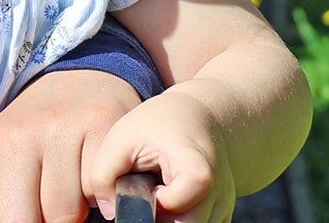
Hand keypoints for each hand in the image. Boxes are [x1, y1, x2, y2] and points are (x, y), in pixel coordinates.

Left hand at [0, 69, 141, 222]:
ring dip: (72, 212)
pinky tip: (90, 175)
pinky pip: (98, 189)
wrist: (80, 79)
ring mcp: (58, 128)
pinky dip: (99, 194)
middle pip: (19, 222)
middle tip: (45, 211)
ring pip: (64, 213)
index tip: (18, 218)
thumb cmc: (35, 136)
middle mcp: (16, 135)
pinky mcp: (98, 123)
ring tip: (69, 187)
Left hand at [83, 92, 233, 222]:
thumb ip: (103, 173)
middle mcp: (218, 187)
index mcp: (196, 164)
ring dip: (173, 221)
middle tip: (151, 197)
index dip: (159, 201)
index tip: (151, 186)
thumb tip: (110, 212)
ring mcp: (224, 201)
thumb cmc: (159, 125)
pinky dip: (183, 220)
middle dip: (162, 219)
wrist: (198, 116)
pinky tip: (173, 204)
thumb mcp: (122, 137)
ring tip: (161, 197)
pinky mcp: (223, 210)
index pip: (180, 201)